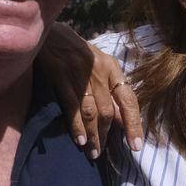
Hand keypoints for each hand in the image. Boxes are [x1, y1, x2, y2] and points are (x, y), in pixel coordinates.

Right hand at [39, 23, 143, 158]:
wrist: (50, 32)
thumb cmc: (77, 52)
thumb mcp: (99, 66)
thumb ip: (110, 91)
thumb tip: (122, 120)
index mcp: (112, 68)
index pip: (129, 100)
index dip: (134, 124)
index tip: (136, 146)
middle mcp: (99, 72)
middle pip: (108, 110)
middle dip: (106, 135)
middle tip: (102, 153)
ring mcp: (79, 74)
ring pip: (91, 112)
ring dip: (93, 135)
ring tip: (93, 153)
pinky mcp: (60, 76)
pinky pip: (72, 106)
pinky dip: (77, 125)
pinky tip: (79, 140)